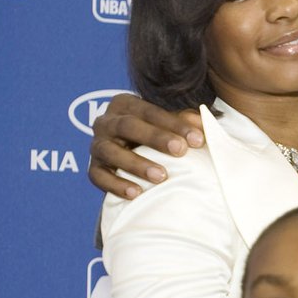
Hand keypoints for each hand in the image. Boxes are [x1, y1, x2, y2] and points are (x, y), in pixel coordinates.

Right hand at [88, 93, 203, 198]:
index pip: (149, 111)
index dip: (174, 123)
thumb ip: (186, 122)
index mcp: (125, 104)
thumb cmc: (157, 137)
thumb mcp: (171, 125)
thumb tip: (203, 123)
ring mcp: (97, 146)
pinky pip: (99, 176)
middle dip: (155, 138)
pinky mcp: (93, 169)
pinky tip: (136, 193)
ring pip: (111, 152)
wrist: (135, 159)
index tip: (197, 138)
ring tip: (161, 176)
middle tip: (180, 150)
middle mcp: (106, 122)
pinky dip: (116, 185)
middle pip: (128, 126)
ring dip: (136, 164)